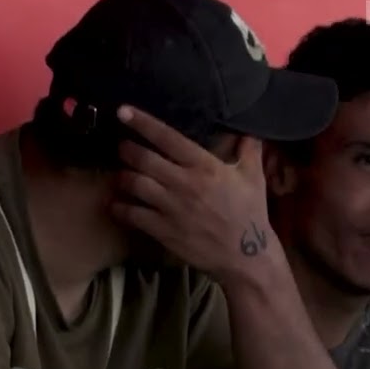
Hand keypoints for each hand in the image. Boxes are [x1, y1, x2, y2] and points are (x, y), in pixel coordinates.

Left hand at [112, 106, 275, 283]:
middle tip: (122, 147)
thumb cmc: (250, 213)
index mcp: (205, 166)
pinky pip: (132, 214)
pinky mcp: (162, 230)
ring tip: (120, 175)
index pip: (168, 137)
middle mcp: (184, 183)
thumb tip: (248, 129)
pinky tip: (115, 204)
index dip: (143, 122)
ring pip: (134, 184)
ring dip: (122, 177)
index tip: (123, 111)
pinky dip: (119, 207)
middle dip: (127, 150)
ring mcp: (171, 208)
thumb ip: (248, 150)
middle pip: (143, 159)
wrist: (246, 257)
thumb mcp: (254, 177)